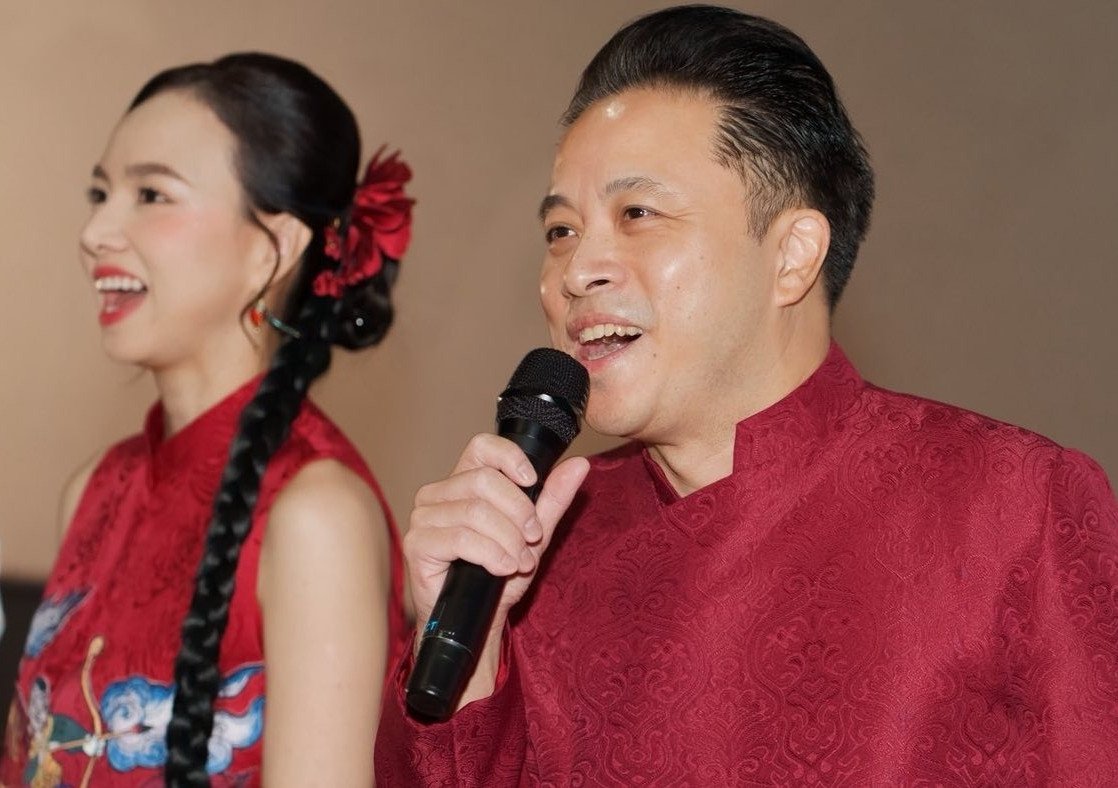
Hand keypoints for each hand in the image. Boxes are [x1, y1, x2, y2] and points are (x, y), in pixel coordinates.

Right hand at [404, 433, 588, 700]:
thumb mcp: (534, 535)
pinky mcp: (417, 544)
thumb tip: (579, 465)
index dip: (510, 458)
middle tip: (533, 539)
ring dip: (508, 540)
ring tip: (519, 562)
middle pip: (484, 480)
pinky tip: (502, 569)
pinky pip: (460, 538)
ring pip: (475, 511)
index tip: (532, 480)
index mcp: (463, 481)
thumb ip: (553, 499)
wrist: (478, 621)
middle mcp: (438, 494)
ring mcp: (423, 518)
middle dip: (519, 512)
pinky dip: (491, 554)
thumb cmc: (499, 576)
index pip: (481, 446)